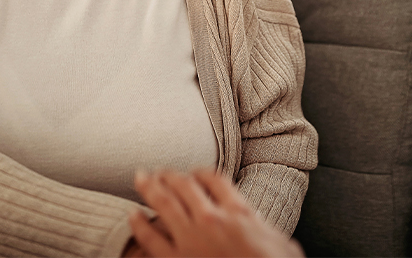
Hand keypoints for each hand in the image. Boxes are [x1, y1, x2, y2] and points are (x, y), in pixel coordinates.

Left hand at [129, 168, 304, 257]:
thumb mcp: (279, 240)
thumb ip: (262, 226)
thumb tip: (257, 223)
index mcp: (239, 212)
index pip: (214, 179)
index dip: (201, 172)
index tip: (195, 172)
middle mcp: (212, 219)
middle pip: (184, 185)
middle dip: (170, 175)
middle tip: (159, 171)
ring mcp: (191, 240)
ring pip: (164, 203)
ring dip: (150, 188)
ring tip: (141, 178)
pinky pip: (150, 238)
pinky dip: (139, 223)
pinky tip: (132, 214)